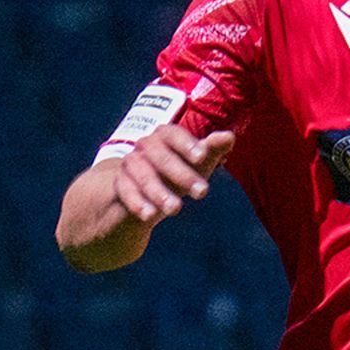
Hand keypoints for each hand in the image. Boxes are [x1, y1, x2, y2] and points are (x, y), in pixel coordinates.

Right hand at [114, 125, 235, 224]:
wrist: (148, 193)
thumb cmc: (180, 172)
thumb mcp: (198, 164)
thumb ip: (213, 149)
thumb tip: (229, 136)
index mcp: (165, 136)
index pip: (173, 133)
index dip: (187, 144)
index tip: (203, 157)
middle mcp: (145, 146)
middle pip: (160, 156)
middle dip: (182, 174)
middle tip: (203, 192)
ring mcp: (130, 164)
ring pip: (142, 174)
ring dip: (159, 192)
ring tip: (176, 209)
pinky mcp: (120, 183)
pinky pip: (125, 191)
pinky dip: (137, 203)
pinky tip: (149, 215)